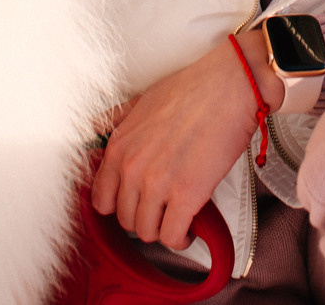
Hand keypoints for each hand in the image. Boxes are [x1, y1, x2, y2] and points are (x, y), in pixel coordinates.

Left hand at [92, 31, 284, 249]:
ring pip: (147, 232)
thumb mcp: (141, 100)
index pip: (101, 200)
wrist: (230, 86)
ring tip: (176, 218)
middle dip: (144, 218)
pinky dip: (181, 237)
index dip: (119, 206)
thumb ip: (116, 121)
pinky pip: (173, 236)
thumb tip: (94, 129)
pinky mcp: (187, 195)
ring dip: (162, 229)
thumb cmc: (194, 89)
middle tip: (161, 209)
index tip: (134, 205)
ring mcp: (158, 183)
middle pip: (126, 220)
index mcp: (119, 147)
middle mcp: (132, 168)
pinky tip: (189, 228)